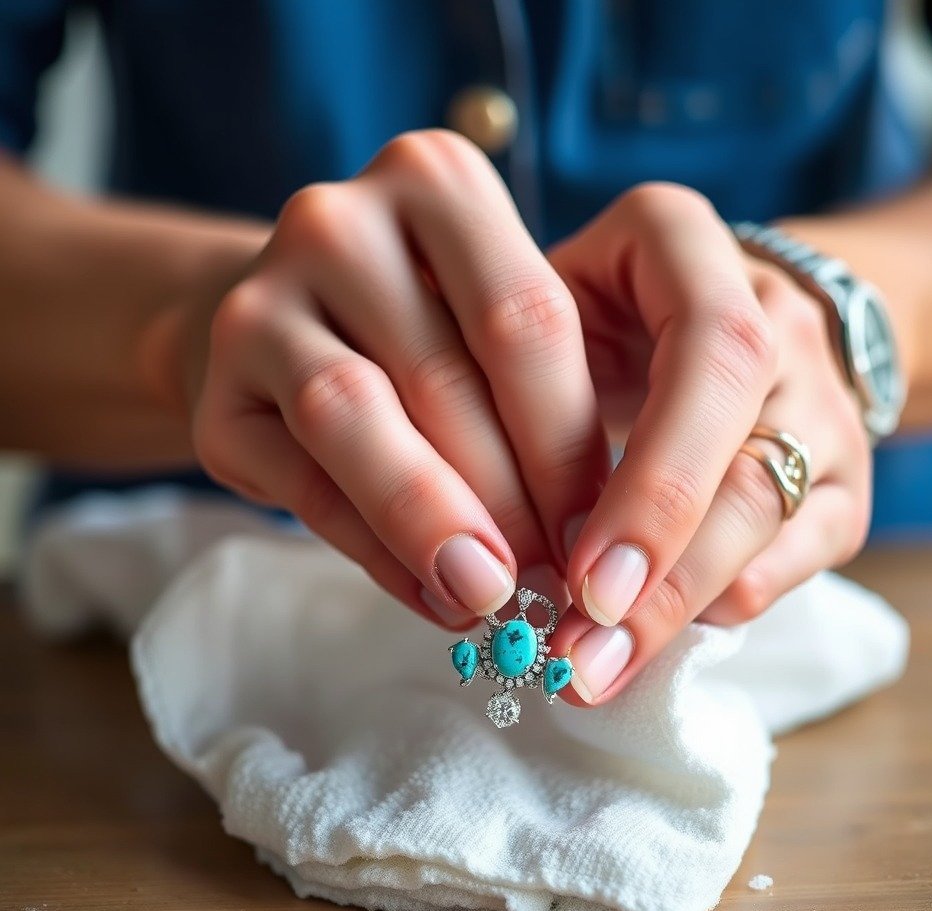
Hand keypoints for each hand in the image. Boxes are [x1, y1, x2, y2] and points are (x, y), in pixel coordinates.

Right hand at [164, 130, 610, 627]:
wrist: (284, 329)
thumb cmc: (421, 333)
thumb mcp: (489, 330)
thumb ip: (535, 405)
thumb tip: (585, 542)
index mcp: (434, 181)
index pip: (528, 317)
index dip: (571, 440)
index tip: (606, 533)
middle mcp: (337, 220)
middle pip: (447, 373)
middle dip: (514, 498)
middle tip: (559, 584)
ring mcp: (259, 298)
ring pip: (359, 419)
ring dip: (436, 524)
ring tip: (490, 596)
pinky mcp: (213, 389)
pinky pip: (306, 485)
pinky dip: (377, 552)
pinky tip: (431, 595)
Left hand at [547, 184, 871, 705]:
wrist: (720, 309)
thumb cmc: (595, 315)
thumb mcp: (541, 311)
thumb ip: (511, 383)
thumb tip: (461, 522)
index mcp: (685, 244)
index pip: (711, 354)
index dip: (654, 479)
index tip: (582, 578)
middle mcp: (773, 318)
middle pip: (747, 456)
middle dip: (662, 570)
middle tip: (579, 657)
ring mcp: (821, 404)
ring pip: (771, 516)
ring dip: (680, 607)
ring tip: (597, 670)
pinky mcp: (845, 483)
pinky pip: (797, 557)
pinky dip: (722, 603)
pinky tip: (651, 639)